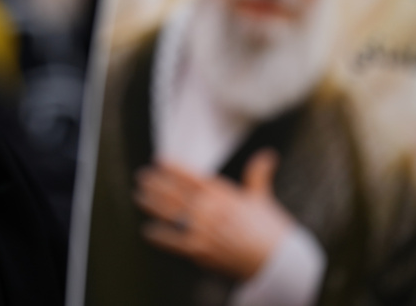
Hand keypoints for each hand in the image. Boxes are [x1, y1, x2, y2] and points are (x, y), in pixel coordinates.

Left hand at [133, 151, 292, 279]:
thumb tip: (267, 155)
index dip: (172, 168)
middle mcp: (209, 209)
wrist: (277, 261)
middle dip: (155, 184)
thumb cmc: (270, 230)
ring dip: (151, 203)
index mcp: (222, 194)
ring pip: (169, 213)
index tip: (158, 161)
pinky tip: (147, 230)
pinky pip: (172, 241)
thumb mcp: (261, 198)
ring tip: (138, 195)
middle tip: (141, 177)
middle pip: (174, 192)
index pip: (190, 176)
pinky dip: (158, 235)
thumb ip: (258, 174)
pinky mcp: (200, 250)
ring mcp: (202, 229)